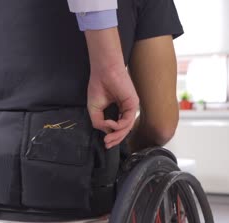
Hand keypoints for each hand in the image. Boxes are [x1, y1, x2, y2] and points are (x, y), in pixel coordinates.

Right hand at [85, 28, 138, 148]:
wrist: (103, 71)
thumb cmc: (98, 86)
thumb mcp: (95, 109)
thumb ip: (99, 122)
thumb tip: (107, 132)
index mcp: (119, 110)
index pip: (119, 128)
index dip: (113, 137)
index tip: (105, 143)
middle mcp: (126, 110)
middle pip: (124, 130)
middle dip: (115, 139)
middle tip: (106, 144)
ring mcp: (131, 107)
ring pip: (126, 128)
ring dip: (116, 135)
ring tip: (107, 138)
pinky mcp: (133, 104)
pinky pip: (127, 121)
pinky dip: (117, 125)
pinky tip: (109, 123)